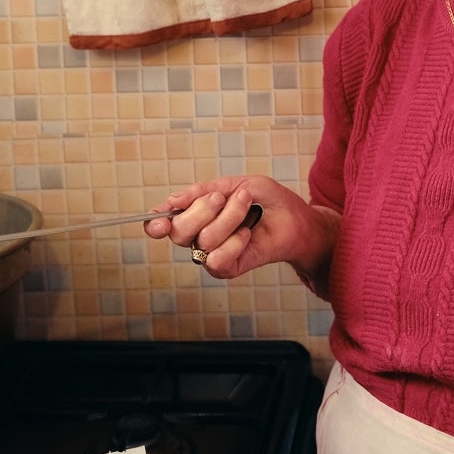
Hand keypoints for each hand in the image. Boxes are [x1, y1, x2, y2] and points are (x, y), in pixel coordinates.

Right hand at [143, 175, 326, 280]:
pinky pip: (217, 260)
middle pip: (179, 230)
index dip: (156, 222)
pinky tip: (248, 235)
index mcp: (196, 213)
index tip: (157, 221)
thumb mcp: (238, 184)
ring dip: (230, 218)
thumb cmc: (269, 201)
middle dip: (204, 208)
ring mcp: (212, 254)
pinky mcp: (227, 268)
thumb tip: (173, 200)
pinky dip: (236, 242)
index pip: (164, 222)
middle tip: (225, 197)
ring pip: (203, 240)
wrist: (297, 220)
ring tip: (248, 211)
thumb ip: (205, 191)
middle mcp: (198, 235)